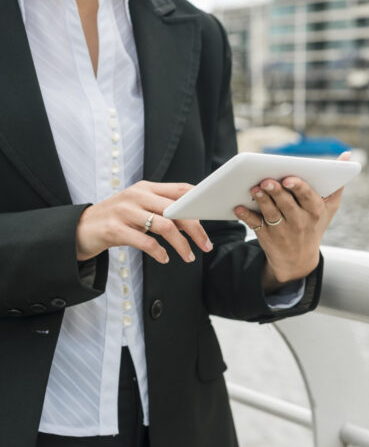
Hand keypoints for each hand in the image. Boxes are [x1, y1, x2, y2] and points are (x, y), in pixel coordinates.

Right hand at [76, 181, 212, 262]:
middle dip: (197, 229)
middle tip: (206, 245)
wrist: (79, 229)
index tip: (212, 218)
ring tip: (189, 256)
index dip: (199, 202)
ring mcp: (125, 211)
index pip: (181, 189)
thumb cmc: (116, 220)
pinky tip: (165, 258)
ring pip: (165, 226)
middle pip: (177, 209)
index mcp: (146, 188)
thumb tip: (193, 221)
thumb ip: (163, 210)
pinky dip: (160, 252)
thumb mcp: (139, 208)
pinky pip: (146, 242)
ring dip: (182, 244)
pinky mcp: (114, 229)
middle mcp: (137, 196)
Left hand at [234, 152, 349, 291]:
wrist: (299, 260)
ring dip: (261, 200)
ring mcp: (282, 231)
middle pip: (286, 204)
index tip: (289, 179)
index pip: (308, 197)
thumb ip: (337, 182)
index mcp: (315, 211)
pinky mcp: (266, 237)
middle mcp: (299, 222)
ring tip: (254, 188)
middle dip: (276, 191)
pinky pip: (255, 225)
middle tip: (266, 180)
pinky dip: (246, 216)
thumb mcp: (330, 208)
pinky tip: (238, 207)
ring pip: (271, 213)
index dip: (298, 188)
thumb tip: (347, 155)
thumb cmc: (315, 225)